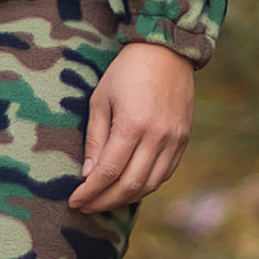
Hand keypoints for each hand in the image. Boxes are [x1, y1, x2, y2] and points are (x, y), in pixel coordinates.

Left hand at [71, 38, 195, 213]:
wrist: (166, 51)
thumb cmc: (126, 72)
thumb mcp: (101, 99)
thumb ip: (96, 138)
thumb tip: (89, 175)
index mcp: (133, 124)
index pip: (109, 172)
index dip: (90, 192)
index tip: (74, 201)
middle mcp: (157, 136)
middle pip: (130, 185)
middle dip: (104, 201)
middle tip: (86, 206)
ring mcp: (174, 140)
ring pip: (150, 184)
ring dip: (126, 198)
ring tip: (105, 200)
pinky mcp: (184, 139)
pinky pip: (165, 173)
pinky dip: (146, 186)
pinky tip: (129, 187)